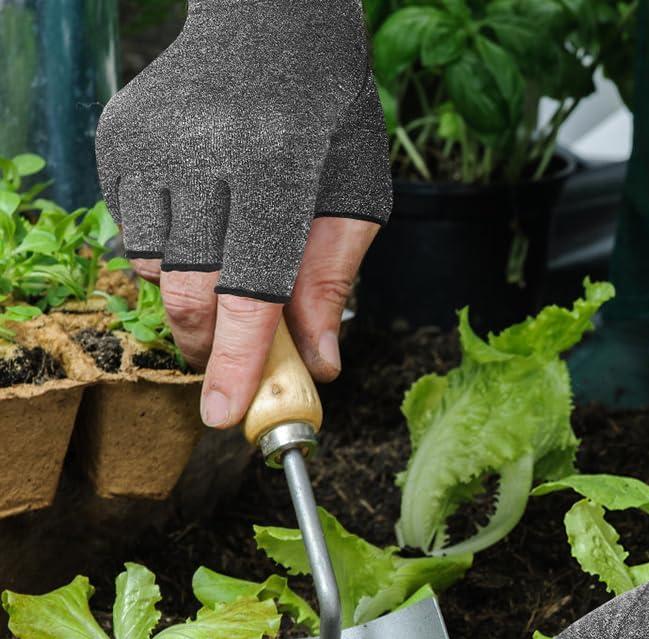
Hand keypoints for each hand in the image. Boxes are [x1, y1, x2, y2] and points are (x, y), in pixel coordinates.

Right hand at [94, 0, 390, 426]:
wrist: (270, 17)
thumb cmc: (327, 115)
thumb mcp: (355, 196)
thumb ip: (332, 283)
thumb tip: (322, 366)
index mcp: (279, 169)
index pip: (253, 290)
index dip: (238, 361)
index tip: (222, 416)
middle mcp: (206, 153)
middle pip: (192, 293)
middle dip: (208, 344)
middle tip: (226, 358)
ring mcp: (153, 142)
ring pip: (155, 270)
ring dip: (191, 292)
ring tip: (227, 252)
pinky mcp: (118, 137)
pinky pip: (131, 232)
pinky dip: (165, 250)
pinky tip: (201, 213)